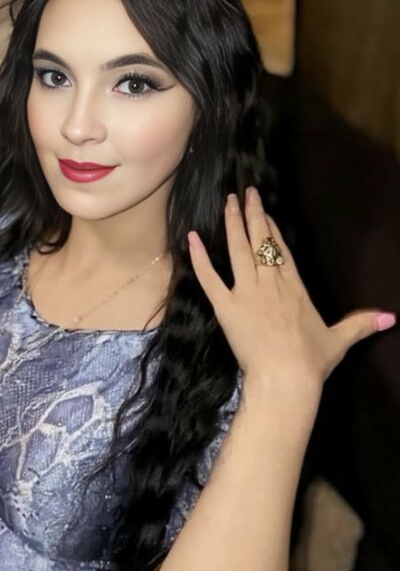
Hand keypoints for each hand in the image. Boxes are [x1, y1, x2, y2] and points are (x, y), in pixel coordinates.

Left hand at [187, 186, 395, 389]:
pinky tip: (192, 237)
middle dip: (253, 214)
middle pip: (260, 242)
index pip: (282, 251)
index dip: (272, 230)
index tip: (266, 214)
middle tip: (245, 192)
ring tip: (228, 202)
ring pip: (238, 250)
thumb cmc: (311, 361)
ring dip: (232, 224)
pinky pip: (210, 278)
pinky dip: (199, 258)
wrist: (286, 378)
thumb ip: (361, 325)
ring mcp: (247, 293)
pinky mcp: (227, 307)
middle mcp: (270, 283)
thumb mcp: (340, 340)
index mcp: (295, 287)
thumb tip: (391, 318)